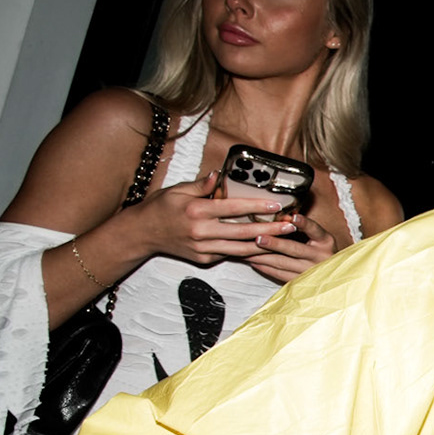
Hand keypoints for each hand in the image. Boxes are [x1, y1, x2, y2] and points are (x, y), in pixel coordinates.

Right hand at [125, 170, 293, 265]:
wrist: (142, 234)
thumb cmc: (161, 207)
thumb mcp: (178, 190)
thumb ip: (202, 185)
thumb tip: (220, 175)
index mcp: (196, 211)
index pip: (233, 208)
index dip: (256, 206)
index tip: (276, 205)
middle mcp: (201, 232)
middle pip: (243, 232)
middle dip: (270, 229)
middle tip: (290, 226)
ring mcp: (203, 249)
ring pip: (241, 249)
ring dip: (265, 244)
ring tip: (285, 239)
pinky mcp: (204, 260)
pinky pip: (231, 256)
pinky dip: (249, 252)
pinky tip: (265, 247)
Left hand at [244, 211, 339, 282]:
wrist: (336, 278)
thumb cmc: (323, 252)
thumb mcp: (320, 239)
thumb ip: (305, 229)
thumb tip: (282, 217)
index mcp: (326, 241)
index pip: (315, 230)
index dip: (304, 224)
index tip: (293, 217)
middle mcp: (320, 257)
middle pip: (294, 249)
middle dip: (274, 243)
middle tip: (257, 238)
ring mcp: (311, 271)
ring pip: (282, 263)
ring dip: (262, 256)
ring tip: (246, 249)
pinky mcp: (302, 283)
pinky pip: (280, 275)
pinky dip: (266, 268)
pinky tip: (254, 262)